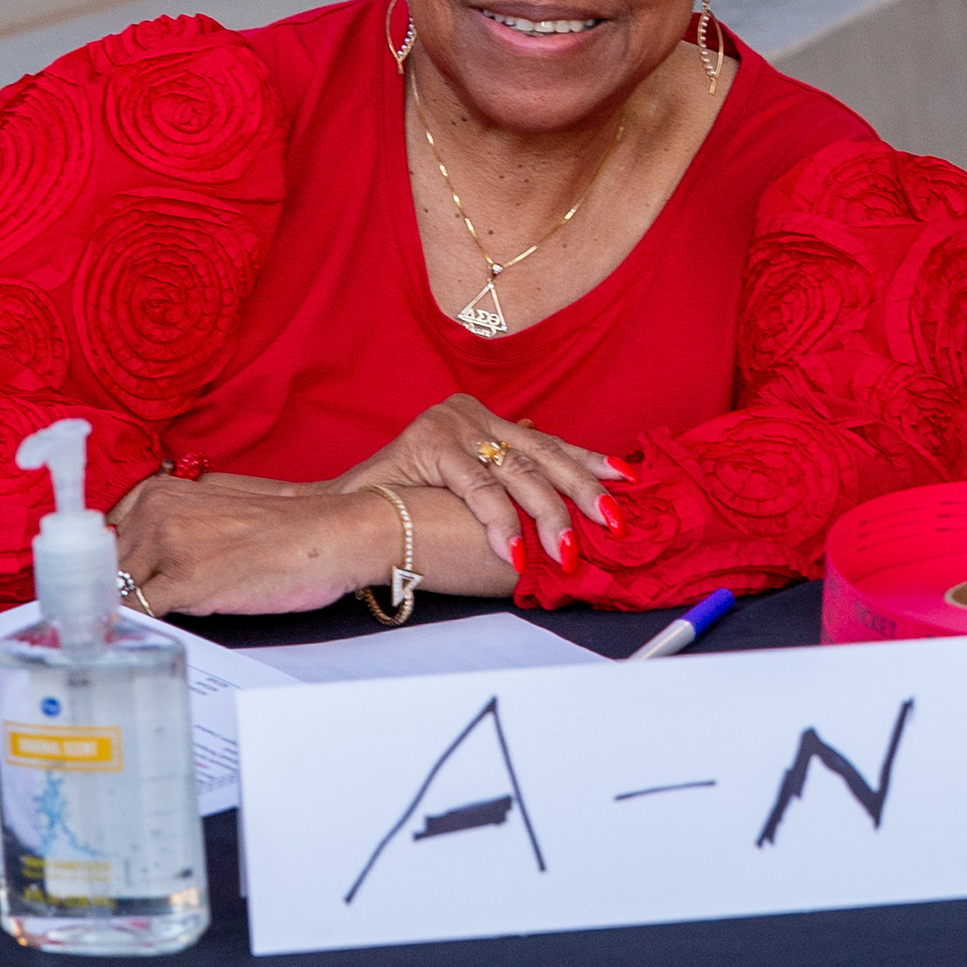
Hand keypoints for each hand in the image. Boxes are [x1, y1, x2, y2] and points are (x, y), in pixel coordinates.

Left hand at [115, 477, 427, 617]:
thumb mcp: (214, 508)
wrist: (332, 534)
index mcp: (159, 492)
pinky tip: (148, 632)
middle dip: (107, 594)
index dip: (99, 570)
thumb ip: (169, 524)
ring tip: (130, 628)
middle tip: (114, 617)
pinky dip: (137, 627)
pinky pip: (140, 612)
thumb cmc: (283, 529)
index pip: (100, 539)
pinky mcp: (188, 582)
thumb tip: (127, 559)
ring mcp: (170, 545)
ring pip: (114, 590)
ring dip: (120, 613)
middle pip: (102, 566)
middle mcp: (156, 512)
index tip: (96, 591)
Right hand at [326, 397, 624, 570]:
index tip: (626, 481)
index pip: (546, 442)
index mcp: (481, 419)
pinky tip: (517, 552)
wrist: (340, 515)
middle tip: (615, 522)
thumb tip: (548, 460)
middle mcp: (469, 414)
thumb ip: (500, 473)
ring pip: (518, 472)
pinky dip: (501, 524)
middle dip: (584, 491)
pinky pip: (479, 490)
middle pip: (542, 454)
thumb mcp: (461, 485)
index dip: (587, 463)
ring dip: (550, 515)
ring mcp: (451, 425)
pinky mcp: (430, 444)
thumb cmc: (401, 507)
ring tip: (569, 549)